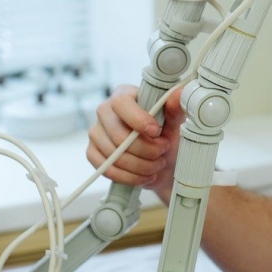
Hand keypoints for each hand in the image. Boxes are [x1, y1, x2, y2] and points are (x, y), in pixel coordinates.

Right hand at [86, 83, 185, 202]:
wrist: (162, 161)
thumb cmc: (166, 135)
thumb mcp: (175, 122)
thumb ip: (175, 108)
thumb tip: (179, 94)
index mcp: (124, 95)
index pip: (121, 104)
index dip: (138, 120)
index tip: (156, 132)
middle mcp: (105, 111)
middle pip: (118, 135)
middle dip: (146, 150)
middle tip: (163, 152)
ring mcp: (97, 132)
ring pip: (115, 155)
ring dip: (141, 165)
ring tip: (158, 164)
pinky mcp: (93, 152)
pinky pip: (106, 169)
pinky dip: (129, 177)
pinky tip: (145, 176)